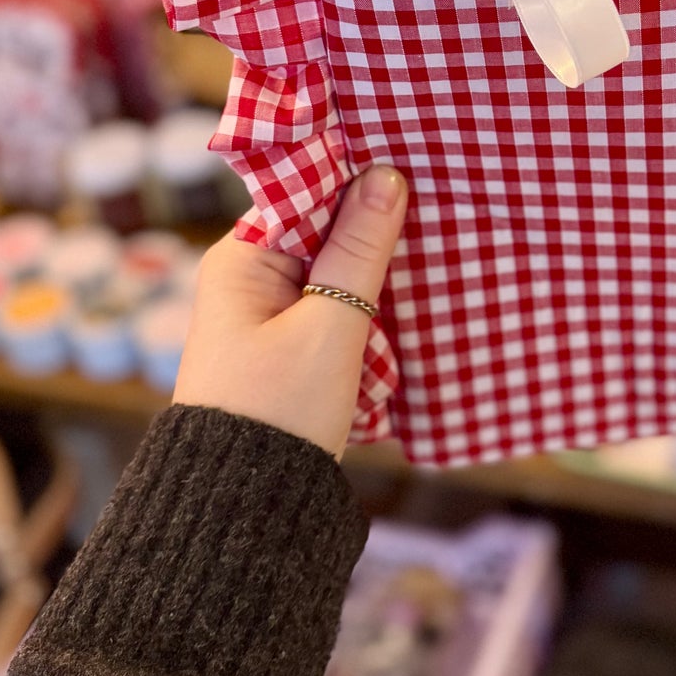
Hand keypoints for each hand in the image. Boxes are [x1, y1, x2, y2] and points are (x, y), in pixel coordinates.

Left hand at [174, 166, 407, 457]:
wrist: (245, 508)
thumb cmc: (278, 413)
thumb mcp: (329, 327)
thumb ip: (359, 251)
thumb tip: (386, 176)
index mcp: (241, 259)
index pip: (305, 193)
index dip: (358, 182)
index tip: (413, 167)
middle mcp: (247, 279)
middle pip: (325, 232)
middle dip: (373, 235)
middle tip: (435, 219)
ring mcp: (267, 315)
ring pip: (337, 274)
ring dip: (375, 281)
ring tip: (429, 266)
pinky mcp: (287, 348)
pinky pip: (335, 311)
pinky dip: (367, 314)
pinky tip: (405, 313)